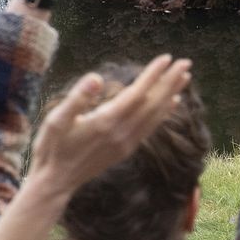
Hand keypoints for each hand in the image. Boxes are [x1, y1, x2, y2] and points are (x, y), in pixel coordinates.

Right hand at [29, 54, 192, 194]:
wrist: (57, 181)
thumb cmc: (52, 147)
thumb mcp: (56, 120)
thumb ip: (77, 98)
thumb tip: (97, 77)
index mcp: (106, 121)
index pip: (137, 93)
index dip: (153, 75)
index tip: (167, 58)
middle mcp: (122, 132)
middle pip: (153, 102)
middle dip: (170, 81)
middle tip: (186, 62)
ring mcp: (127, 142)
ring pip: (156, 114)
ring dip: (171, 94)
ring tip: (185, 78)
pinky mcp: (127, 148)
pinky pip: (151, 127)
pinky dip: (164, 112)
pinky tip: (172, 103)